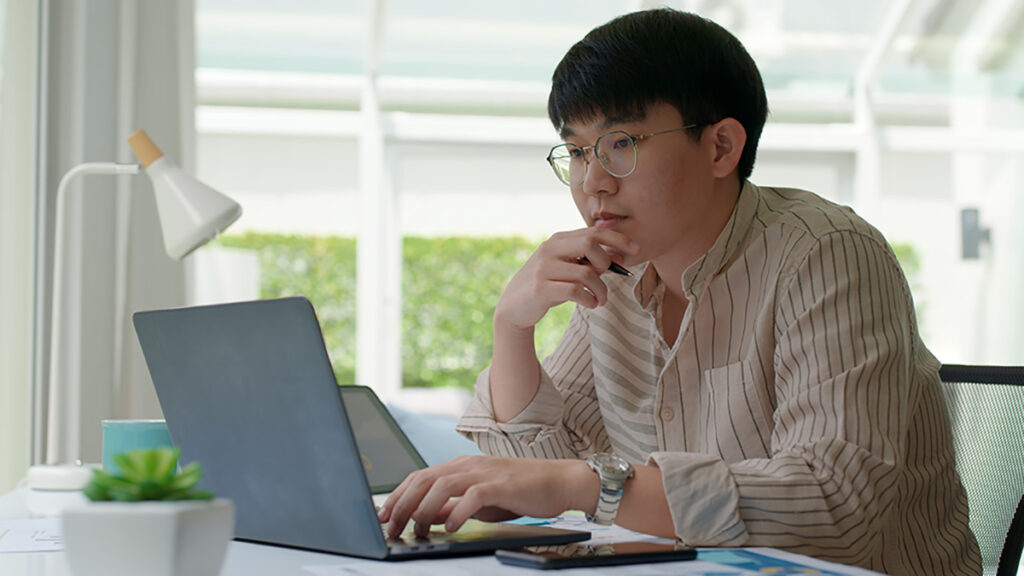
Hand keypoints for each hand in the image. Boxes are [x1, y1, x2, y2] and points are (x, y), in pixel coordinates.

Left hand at [377, 455, 595, 538]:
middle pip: (424, 479)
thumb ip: (454, 504)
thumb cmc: (520, 492)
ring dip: (424, 509)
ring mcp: (484, 472)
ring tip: (418, 529)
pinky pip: (472, 496)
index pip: (420, 476)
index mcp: (461, 466)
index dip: (398, 496)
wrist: (559, 482)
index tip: (384, 516)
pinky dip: (457, 512)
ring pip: (442, 485)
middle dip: (402, 504)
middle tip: (391, 527)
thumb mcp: (480, 499)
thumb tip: (426, 517)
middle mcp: (469, 465)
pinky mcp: (501, 484)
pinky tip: (449, 526)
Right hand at [495, 227, 638, 330]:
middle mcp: (550, 249)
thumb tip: (620, 254)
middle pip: (590, 244)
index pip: (593, 232)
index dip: (618, 239)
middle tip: (607, 277)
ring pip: (587, 273)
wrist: (514, 306)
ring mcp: (544, 268)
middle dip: (606, 262)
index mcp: (559, 240)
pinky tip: (591, 304)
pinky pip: (575, 291)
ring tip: (601, 299)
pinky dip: (589, 299)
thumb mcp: (566, 267)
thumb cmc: (548, 285)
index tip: (636, 249)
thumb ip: (589, 260)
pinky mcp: (541, 289)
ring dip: (601, 290)